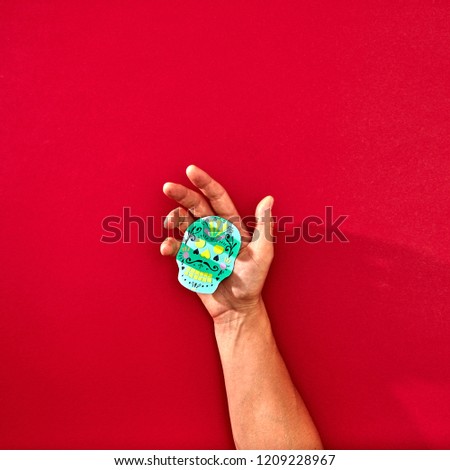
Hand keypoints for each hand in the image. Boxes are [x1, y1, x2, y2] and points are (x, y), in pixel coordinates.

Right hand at [160, 165, 273, 322]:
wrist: (237, 307)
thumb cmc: (253, 280)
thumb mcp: (264, 253)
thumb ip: (264, 226)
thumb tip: (269, 198)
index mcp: (231, 225)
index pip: (217, 198)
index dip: (205, 184)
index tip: (190, 170)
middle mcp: (213, 231)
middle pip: (195, 207)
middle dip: (182, 195)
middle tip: (167, 187)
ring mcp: (199, 244)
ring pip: (183, 224)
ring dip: (174, 218)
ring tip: (170, 221)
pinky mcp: (189, 260)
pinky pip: (177, 248)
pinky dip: (170, 245)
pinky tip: (167, 247)